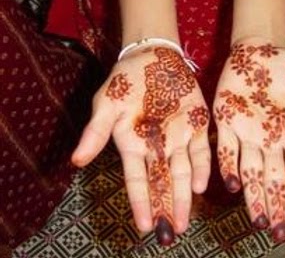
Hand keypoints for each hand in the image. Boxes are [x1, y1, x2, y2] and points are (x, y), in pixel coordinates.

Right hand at [72, 47, 210, 244]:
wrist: (151, 57)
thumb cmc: (125, 81)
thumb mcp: (106, 104)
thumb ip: (96, 132)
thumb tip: (76, 161)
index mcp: (132, 144)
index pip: (137, 179)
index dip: (141, 202)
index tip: (145, 227)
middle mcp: (157, 145)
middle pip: (162, 182)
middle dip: (166, 208)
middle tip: (170, 234)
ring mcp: (178, 135)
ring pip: (182, 171)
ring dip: (183, 196)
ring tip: (184, 221)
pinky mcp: (196, 123)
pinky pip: (200, 149)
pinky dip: (201, 166)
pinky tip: (200, 184)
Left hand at [213, 39, 284, 243]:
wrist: (260, 49)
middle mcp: (270, 140)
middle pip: (274, 178)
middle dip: (275, 205)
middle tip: (275, 231)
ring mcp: (247, 133)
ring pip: (251, 170)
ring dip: (254, 195)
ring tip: (258, 219)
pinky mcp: (226, 121)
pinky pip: (227, 148)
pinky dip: (229, 166)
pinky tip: (233, 184)